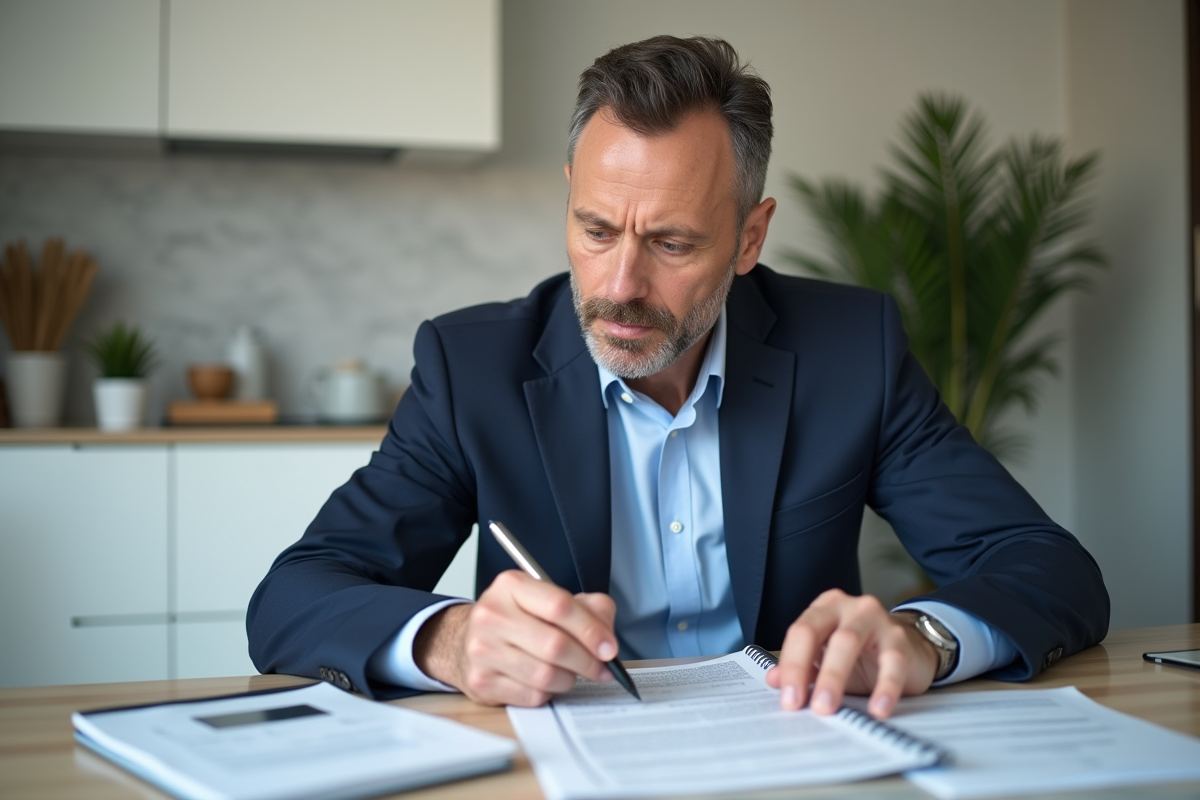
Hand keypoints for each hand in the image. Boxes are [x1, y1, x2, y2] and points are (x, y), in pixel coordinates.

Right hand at [413, 570, 618, 706]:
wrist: (465, 641)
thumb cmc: (516, 620)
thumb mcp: (548, 600)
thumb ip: (587, 608)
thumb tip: (606, 638)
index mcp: (511, 586)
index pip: (560, 606)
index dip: (591, 630)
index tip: (609, 648)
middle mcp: (492, 614)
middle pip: (555, 645)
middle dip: (587, 661)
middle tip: (602, 668)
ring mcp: (482, 649)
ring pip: (546, 675)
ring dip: (569, 679)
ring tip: (570, 672)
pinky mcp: (481, 681)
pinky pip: (532, 695)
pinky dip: (548, 693)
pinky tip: (546, 682)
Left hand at [764, 589, 937, 718]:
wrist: (913, 648)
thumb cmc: (866, 654)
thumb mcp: (829, 659)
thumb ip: (803, 667)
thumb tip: (775, 680)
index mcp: (824, 608)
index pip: (799, 632)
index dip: (790, 665)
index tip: (787, 697)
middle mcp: (848, 607)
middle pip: (816, 631)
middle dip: (803, 669)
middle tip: (799, 703)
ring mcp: (876, 619)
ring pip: (849, 642)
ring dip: (834, 677)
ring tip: (827, 707)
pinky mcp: (900, 639)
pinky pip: (891, 663)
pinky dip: (884, 688)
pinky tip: (877, 708)